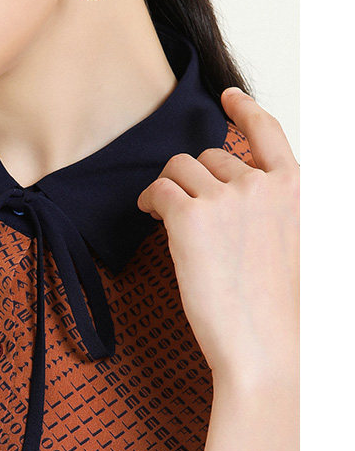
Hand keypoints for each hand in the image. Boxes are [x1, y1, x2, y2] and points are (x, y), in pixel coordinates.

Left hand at [136, 87, 298, 385]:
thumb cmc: (285, 317)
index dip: (246, 111)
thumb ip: (279, 214)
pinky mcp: (191, 216)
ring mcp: (230, 197)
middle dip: (198, 180)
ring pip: (182, 167)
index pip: (270, 134)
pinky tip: (151, 217)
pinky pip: (159, 189)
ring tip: (165, 215)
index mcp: (300, 191)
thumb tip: (241, 197)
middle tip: (189, 211)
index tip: (229, 97)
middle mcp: (267, 185)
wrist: (270, 353)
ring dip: (170, 186)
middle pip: (214, 157)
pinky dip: (150, 200)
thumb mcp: (300, 250)